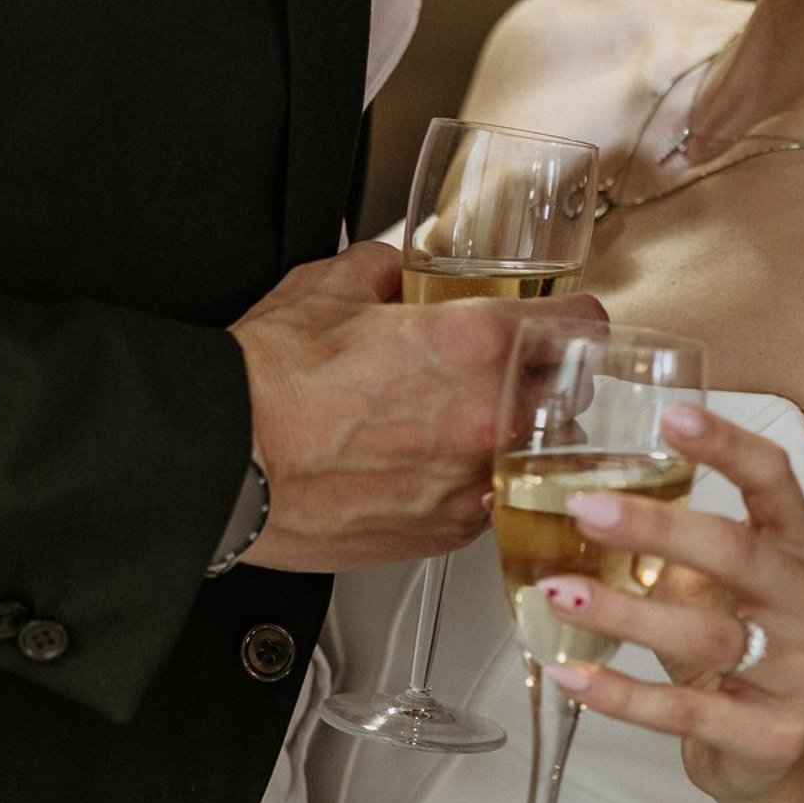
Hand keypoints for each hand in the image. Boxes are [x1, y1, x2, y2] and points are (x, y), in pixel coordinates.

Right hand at [231, 242, 607, 574]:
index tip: (570, 324)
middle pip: (572, 397)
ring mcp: (470, 482)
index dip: (576, 319)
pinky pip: (487, 506)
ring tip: (465, 430)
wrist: (224, 460)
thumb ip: (384, 271)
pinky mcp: (444, 534)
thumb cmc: (266, 382)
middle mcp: (487, 417)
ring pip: (535, 460)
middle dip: (550, 382)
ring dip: (515, 442)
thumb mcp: (329, 288)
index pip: (579, 325)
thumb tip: (397, 268)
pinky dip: (473, 489)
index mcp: (473, 344)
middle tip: (516, 375)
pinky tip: (431, 471)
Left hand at [533, 404, 803, 802]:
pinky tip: (572, 674)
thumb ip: (665, 539)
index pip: (776, 481)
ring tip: (559, 592)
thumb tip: (567, 492)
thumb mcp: (710, 581)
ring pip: (708, 637)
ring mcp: (797, 673)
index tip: (672, 415)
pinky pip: (685, 713)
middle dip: (659, 527)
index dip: (729, 446)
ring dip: (624, 613)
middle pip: (740, 553)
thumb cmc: (729, 644)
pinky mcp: (770, 735)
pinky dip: (621, 694)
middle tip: (586, 508)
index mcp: (797, 549)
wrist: (763, 749)